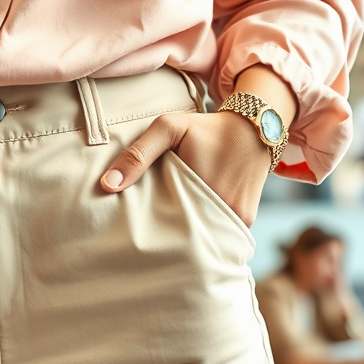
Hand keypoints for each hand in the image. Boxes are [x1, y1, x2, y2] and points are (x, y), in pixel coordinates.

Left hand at [101, 111, 270, 225]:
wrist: (256, 125)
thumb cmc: (207, 127)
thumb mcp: (169, 128)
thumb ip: (138, 154)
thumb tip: (107, 185)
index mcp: (202, 191)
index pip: (167, 225)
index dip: (150, 230)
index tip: (136, 231)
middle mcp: (223, 211)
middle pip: (186, 237)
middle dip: (167, 237)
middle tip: (149, 235)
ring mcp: (238, 219)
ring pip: (205, 237)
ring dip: (187, 235)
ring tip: (169, 230)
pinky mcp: (246, 220)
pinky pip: (220, 233)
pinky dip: (206, 230)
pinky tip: (191, 223)